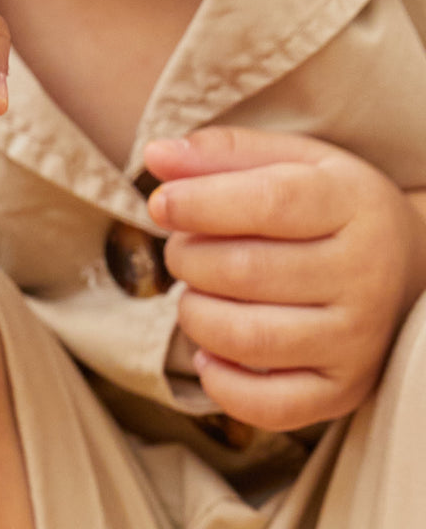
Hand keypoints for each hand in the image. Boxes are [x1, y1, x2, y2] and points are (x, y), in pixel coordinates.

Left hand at [146, 128, 425, 431]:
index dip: (200, 204)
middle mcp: (364, 277)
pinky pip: (270, 405)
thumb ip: (220, 152)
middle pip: (246, 272)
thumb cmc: (327, 203)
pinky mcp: (344, 390)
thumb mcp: (288, 158)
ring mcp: (358, 340)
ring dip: (195, 313)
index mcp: (351, 204)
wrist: (409, 265)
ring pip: (249, 338)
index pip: (268, 204)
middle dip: (188, 257)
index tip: (159, 203)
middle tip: (183, 248)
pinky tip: (208, 351)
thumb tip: (156, 156)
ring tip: (195, 291)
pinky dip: (221, 384)